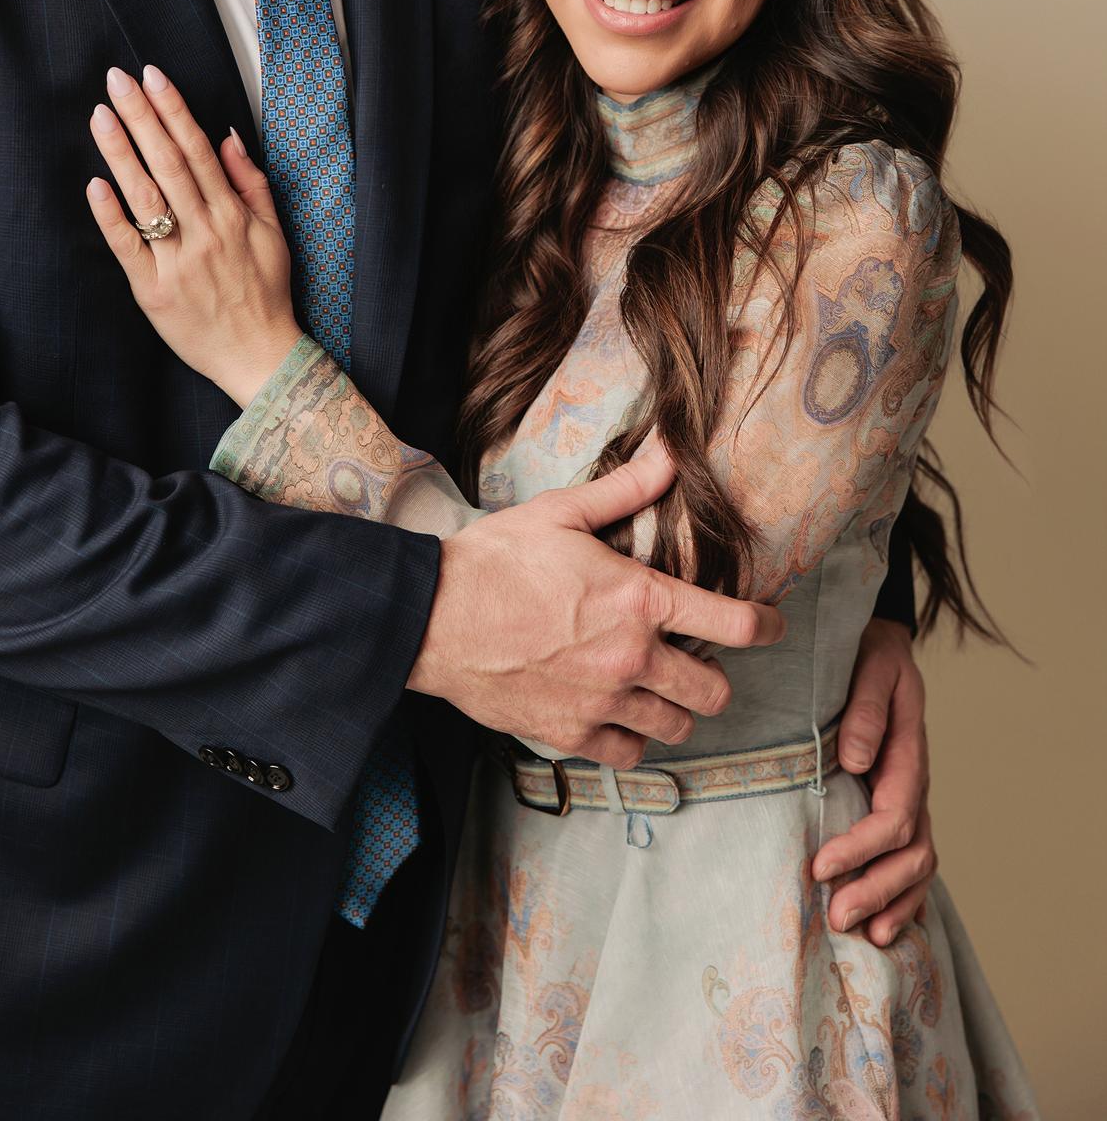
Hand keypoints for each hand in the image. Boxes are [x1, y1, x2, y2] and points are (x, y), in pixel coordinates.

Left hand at [86, 65, 302, 405]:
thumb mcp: (273, 233)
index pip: (197, 150)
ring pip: (145, 198)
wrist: (258, 355)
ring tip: (101, 116)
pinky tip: (95, 184)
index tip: (153, 77)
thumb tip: (227, 138)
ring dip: (121, 153)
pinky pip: (128, 247)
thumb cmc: (265, 293)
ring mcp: (177, 261)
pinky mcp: (153, 290)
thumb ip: (251, 183)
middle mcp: (205, 232)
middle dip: (142, 117)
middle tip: (116, 81)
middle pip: (168, 163)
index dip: (173, 110)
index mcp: (231, 215)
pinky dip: (111, 215)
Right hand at [408, 443, 784, 764]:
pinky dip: (633, 739)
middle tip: (697, 659)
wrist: (434, 615)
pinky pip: (629, 753)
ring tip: (658, 688)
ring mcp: (603, 702)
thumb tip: (671, 454)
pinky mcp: (570, 733)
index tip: (771, 625)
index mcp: (640, 599)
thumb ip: (626, 489)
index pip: (734, 625)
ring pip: (676, 726)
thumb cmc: (497, 558)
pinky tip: (620, 715)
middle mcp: (633, 658)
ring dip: (676, 709)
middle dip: (716, 676)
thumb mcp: (564, 512)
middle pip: (714, 691)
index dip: (766, 626)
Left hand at [810, 618, 937, 940]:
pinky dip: (903, 898)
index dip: (860, 849)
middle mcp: (914, 784)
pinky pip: (911, 861)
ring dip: (892, 903)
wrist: (880, 646)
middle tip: (835, 918)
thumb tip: (854, 760)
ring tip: (863, 935)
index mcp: (909, 755)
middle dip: (875, 890)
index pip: (895, 818)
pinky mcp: (898, 806)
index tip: (820, 866)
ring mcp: (910, 799)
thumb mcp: (872, 666)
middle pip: (911, 854)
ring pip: (917, 865)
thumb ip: (865, 709)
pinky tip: (883, 927)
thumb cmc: (870, 654)